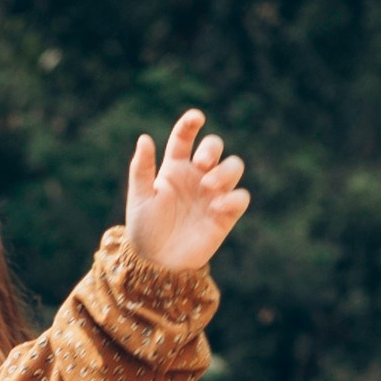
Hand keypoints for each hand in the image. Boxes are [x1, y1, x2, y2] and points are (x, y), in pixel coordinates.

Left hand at [123, 109, 248, 270]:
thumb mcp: (140, 198)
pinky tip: (217, 207)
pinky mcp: (226, 215)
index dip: (191, 124)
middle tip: (200, 163)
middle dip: (212, 148)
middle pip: (215, 147)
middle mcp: (196, 176)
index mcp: (174, 168)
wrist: (157, 263)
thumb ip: (142, 168)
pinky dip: (234, 198)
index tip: (196, 118)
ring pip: (234, 167)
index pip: (184, 138)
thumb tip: (144, 137)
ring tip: (209, 186)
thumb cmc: (145, 230)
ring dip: (225, 171)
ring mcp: (213, 194)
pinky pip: (241, 198)